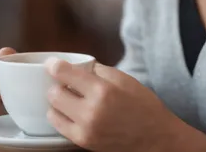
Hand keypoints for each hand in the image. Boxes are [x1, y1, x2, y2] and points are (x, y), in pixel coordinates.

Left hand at [46, 59, 175, 151]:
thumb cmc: (143, 105)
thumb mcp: (125, 79)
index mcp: (103, 90)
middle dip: (58, 84)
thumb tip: (81, 67)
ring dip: (58, 102)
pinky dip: (61, 117)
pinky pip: (60, 127)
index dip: (55, 66)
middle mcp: (90, 111)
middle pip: (54, 93)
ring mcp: (85, 130)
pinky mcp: (83, 142)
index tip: (51, 63)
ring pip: (53, 111)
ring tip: (71, 98)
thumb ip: (100, 71)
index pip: (66, 74)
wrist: (154, 137)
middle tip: (67, 82)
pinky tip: (72, 112)